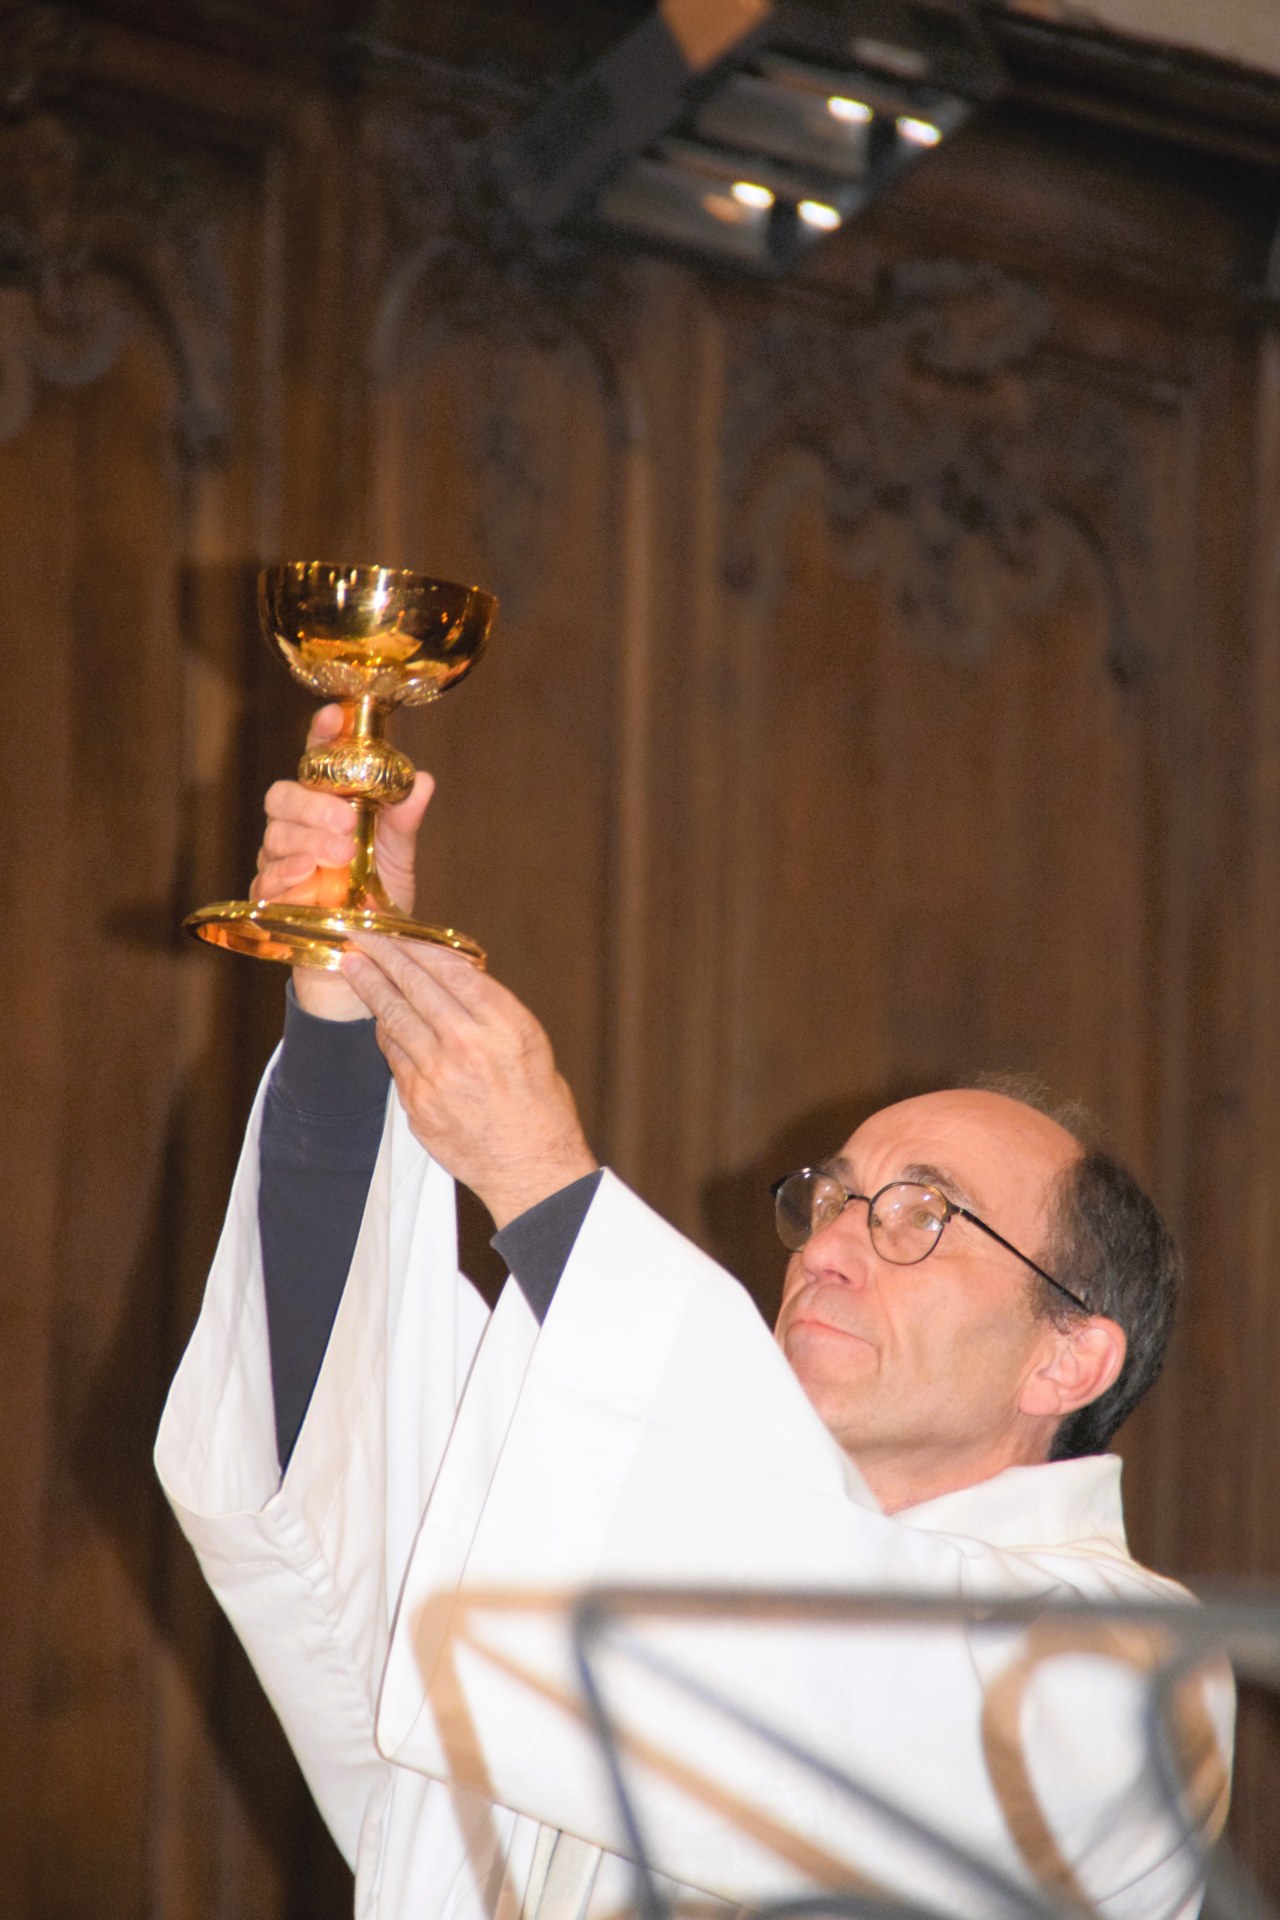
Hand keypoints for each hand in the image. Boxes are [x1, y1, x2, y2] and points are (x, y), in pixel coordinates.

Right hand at [253, 705, 433, 1019]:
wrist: (363, 961)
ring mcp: (281, 862)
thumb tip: (422, 781)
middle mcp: (299, 828)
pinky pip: (267, 877)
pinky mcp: (272, 898)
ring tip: (341, 852)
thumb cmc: (377, 901)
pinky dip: (287, 872)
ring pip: (275, 835)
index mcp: (328, 807)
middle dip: (312, 803)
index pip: (317, 761)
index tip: (333, 716)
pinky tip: (307, 873)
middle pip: (283, 796)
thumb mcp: (399, 859)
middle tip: (346, 820)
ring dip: (308, 839)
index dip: (321, 735)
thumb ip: (404, 821)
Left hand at [339, 934, 597, 1226]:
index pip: (450, 968)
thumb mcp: (530, 1041)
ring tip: (352, 967)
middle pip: (414, 986)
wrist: (531, 1167)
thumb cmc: (538, 1103)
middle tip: (359, 936)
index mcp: (504, 1023)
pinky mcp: (418, 1101)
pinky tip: (379, 1018)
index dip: (417, 945)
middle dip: (382, 956)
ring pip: (394, 1018)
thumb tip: (452, 974)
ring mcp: (438, 1074)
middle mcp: (468, 1044)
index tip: (398, 932)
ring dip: (370, 988)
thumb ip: (491, 1008)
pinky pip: (394, 1056)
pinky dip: (386, 1033)